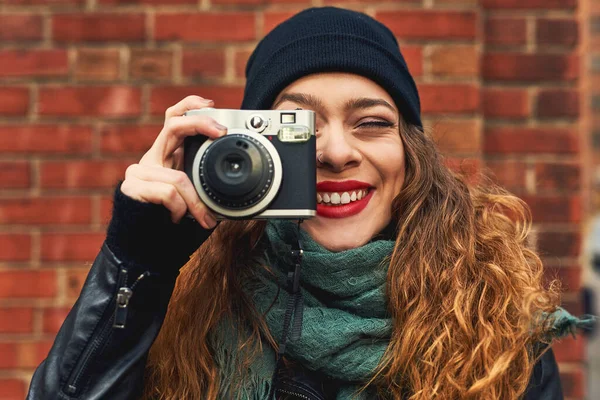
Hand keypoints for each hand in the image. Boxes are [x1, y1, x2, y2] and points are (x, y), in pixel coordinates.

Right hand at [121, 95, 226, 228]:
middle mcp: (152, 159)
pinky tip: (174, 220)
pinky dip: (180, 211)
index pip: (174, 119)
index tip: (212, 105)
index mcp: (167, 157)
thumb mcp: (195, 200)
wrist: (143, 251)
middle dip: (201, 124)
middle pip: (173, 125)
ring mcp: (139, 172)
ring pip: (179, 177)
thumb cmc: (172, 227)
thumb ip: (205, 186)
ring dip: (196, 203)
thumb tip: (237, 184)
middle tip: (221, 131)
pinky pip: (169, 194)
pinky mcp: (131, 188)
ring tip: (202, 220)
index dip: (190, 106)